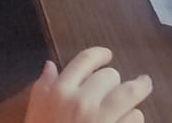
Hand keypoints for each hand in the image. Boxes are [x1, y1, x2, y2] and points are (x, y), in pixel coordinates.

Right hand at [24, 51, 150, 122]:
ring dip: (132, 99)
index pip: (85, 59)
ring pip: (130, 92)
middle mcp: (82, 100)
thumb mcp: (35, 115)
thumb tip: (50, 65)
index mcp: (59, 92)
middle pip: (110, 76)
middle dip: (113, 84)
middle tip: (114, 92)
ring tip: (137, 99)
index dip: (100, 55)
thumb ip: (42, 89)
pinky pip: (135, 118)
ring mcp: (102, 118)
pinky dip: (133, 120)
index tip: (108, 56)